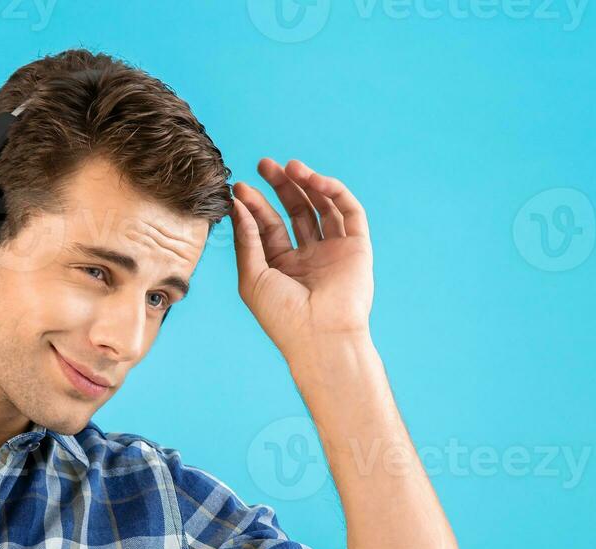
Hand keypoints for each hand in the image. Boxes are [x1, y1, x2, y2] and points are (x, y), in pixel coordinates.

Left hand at [230, 158, 374, 355]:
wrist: (320, 337)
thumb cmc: (282, 315)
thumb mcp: (253, 276)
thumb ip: (247, 239)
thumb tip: (237, 204)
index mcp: (283, 266)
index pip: (269, 226)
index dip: (255, 205)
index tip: (239, 187)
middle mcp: (309, 256)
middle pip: (295, 210)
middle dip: (281, 186)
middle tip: (264, 164)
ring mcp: (334, 250)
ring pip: (322, 206)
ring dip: (307, 184)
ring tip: (290, 166)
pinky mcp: (357, 247)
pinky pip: (349, 211)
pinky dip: (334, 191)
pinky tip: (315, 180)